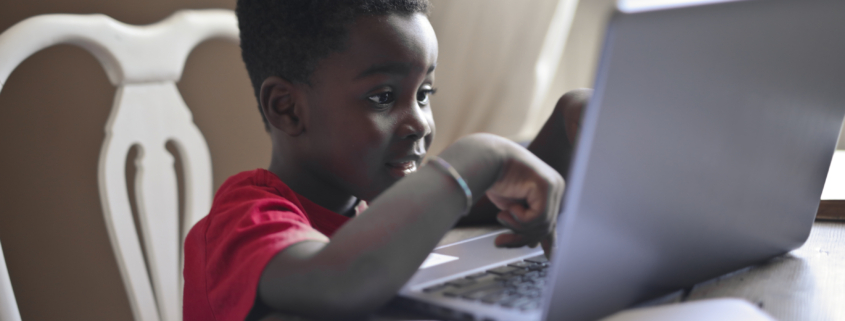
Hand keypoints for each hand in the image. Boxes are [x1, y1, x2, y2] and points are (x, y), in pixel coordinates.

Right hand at [484, 142, 563, 256]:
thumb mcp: (511, 207)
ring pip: (542, 225)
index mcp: (550, 192)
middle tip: (500, 241)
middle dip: (521, 238)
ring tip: (501, 215)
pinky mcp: (548, 187)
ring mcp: (555, 186)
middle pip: (546, 228)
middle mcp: (556, 188)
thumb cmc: (493, 180)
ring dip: (517, 226)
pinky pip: (538, 217)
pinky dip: (518, 218)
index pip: (550, 222)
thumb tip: (534, 244)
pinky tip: (507, 208)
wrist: (484, 159)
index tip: (550, 258)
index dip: (549, 243)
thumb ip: (524, 223)